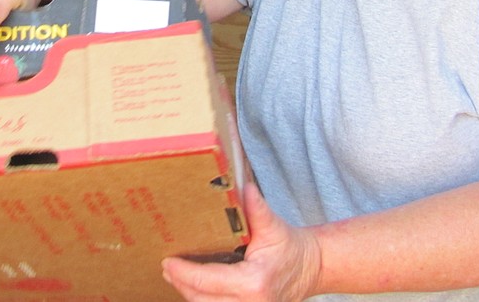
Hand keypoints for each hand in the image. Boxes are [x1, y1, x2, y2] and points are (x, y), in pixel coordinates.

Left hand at [161, 184, 321, 301]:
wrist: (311, 268)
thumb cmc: (291, 247)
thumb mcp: (274, 226)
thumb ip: (256, 208)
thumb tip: (244, 187)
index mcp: (253, 282)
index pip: (207, 281)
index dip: (184, 272)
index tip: (168, 261)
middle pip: (202, 299)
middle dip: (181, 283)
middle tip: (166, 267)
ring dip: (189, 293)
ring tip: (175, 275)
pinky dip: (204, 298)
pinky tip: (194, 286)